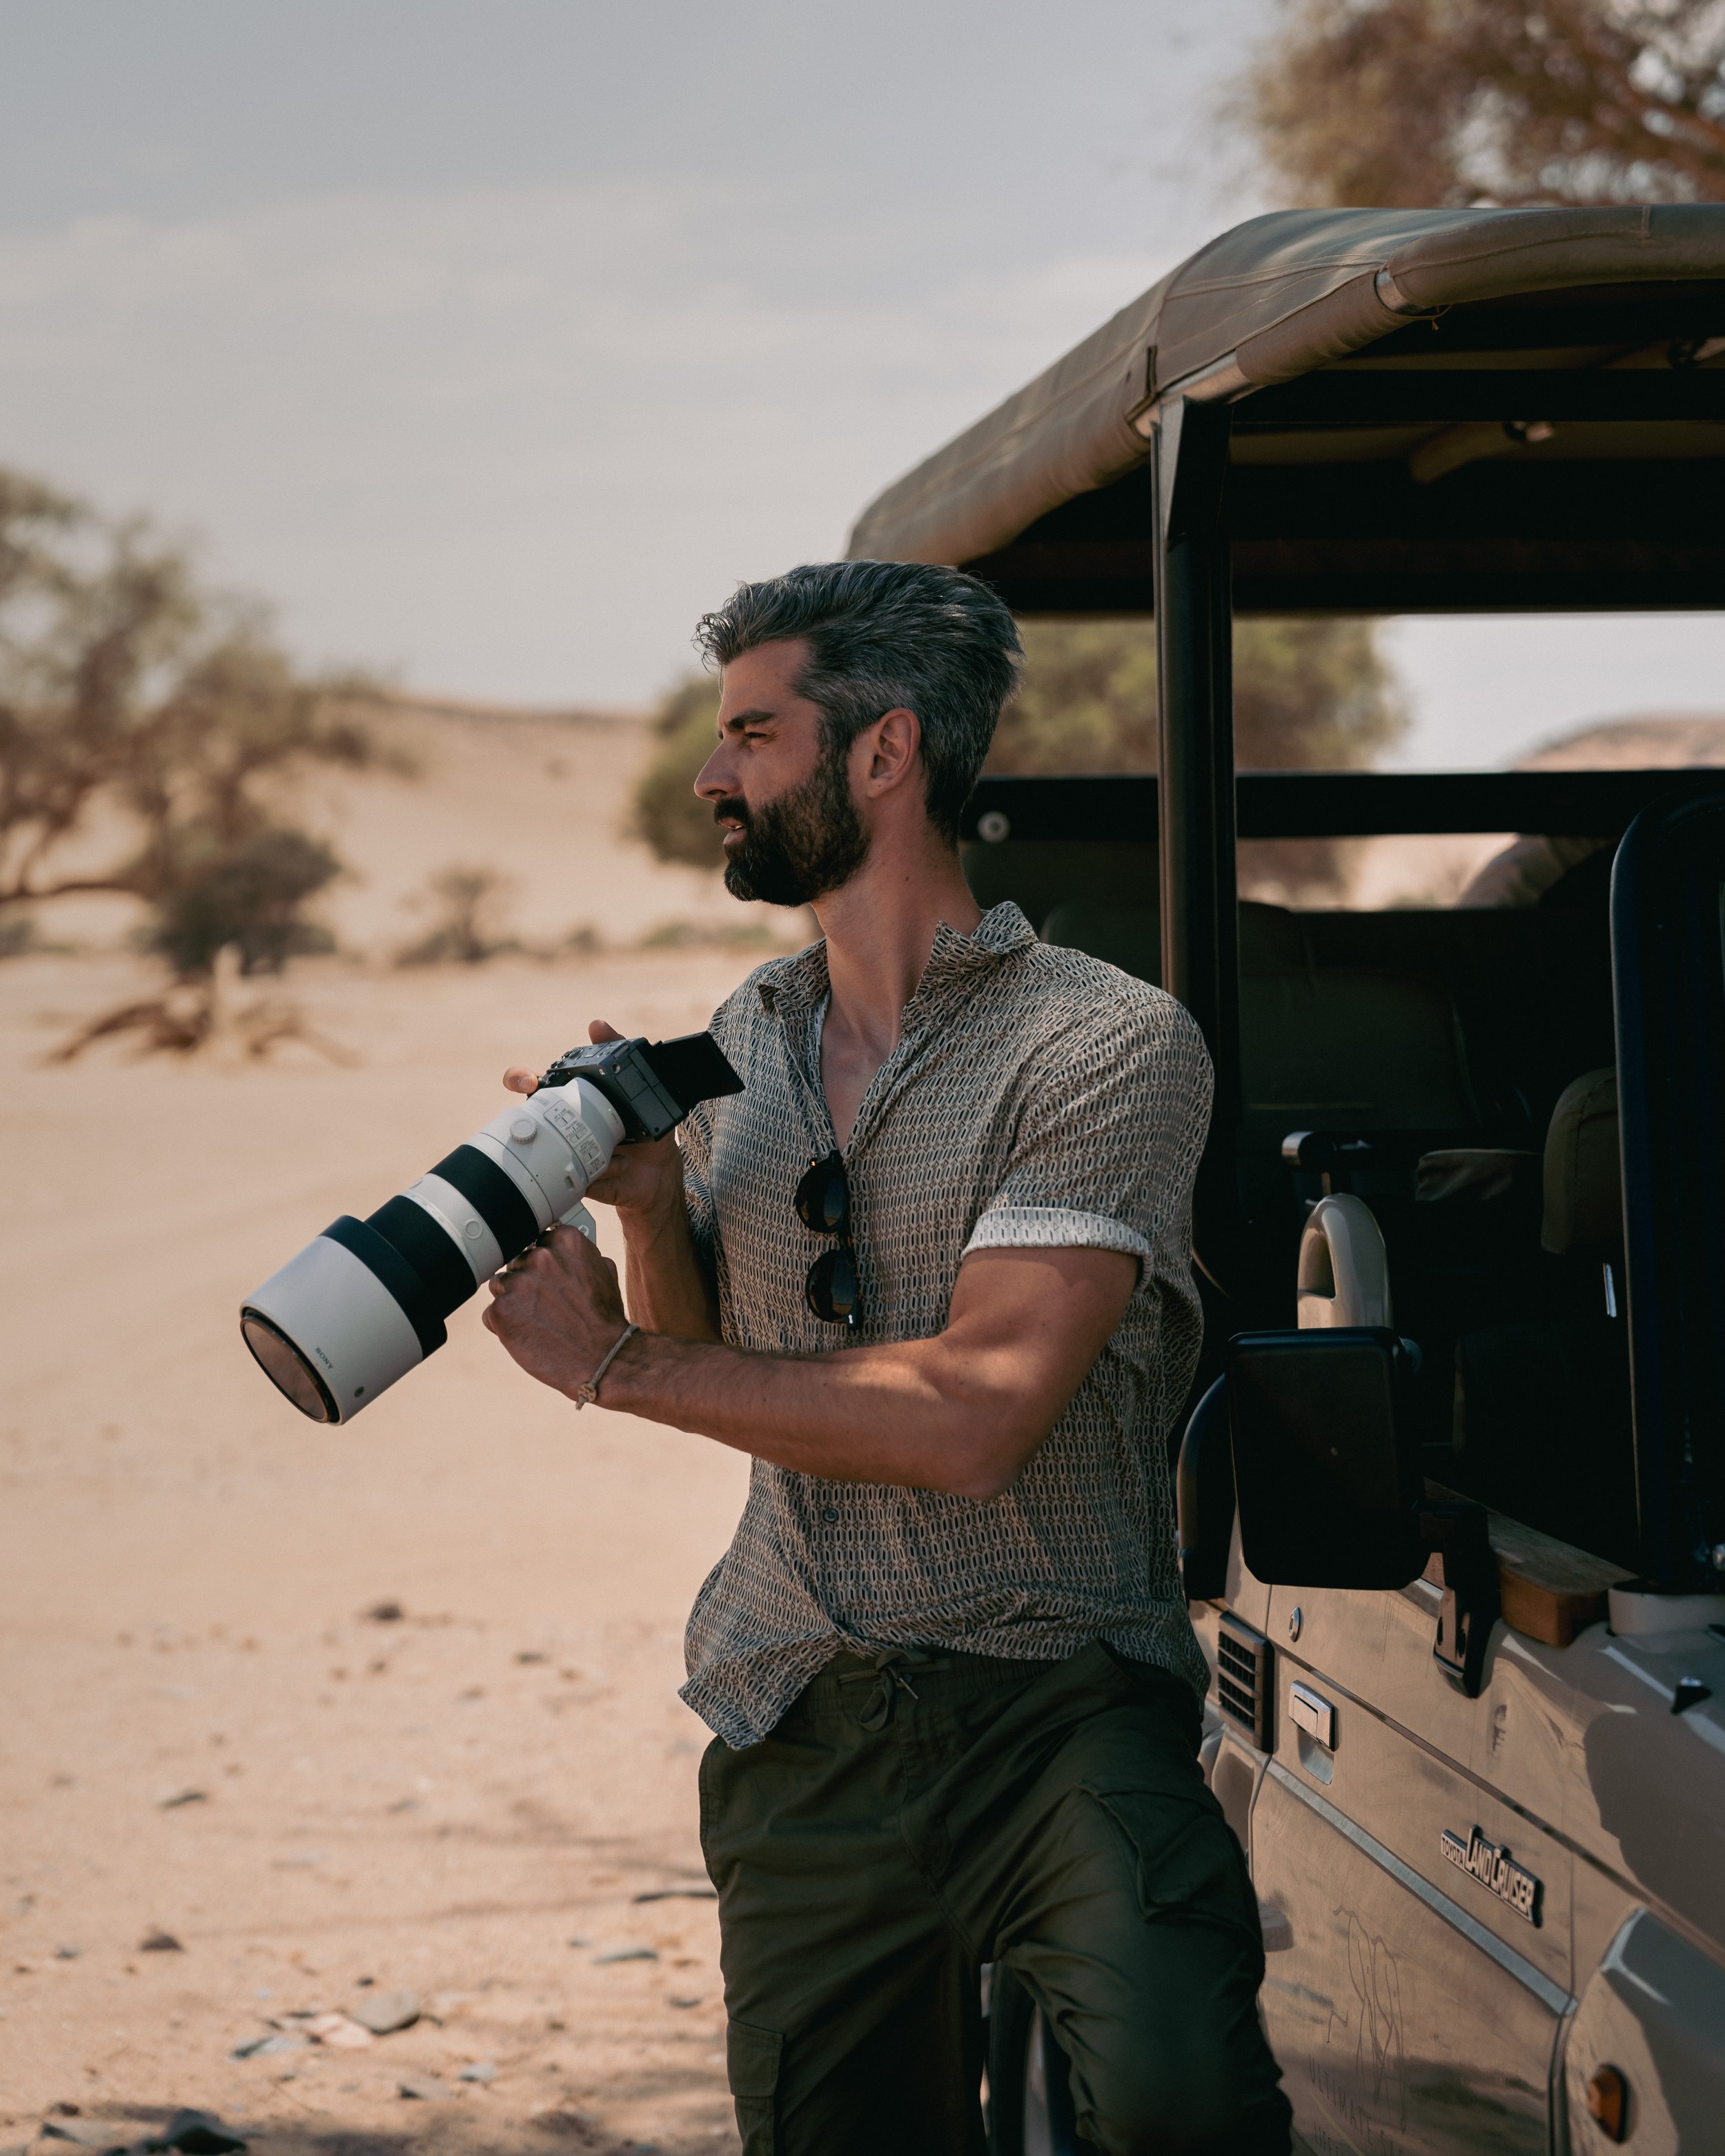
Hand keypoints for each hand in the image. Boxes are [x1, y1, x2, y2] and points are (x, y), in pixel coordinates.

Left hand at [482, 1222, 633, 1400]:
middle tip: (545, 1306)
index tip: (549, 1278)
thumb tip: (562, 1251)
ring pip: (500, 1286)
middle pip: (516, 1262)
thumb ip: (578, 1256)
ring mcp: (518, 1282)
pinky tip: (528, 1335)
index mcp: (566, 1240)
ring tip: (537, 1322)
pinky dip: (505, 1326)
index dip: (543, 1264)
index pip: (538, 1242)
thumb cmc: (605, 1319)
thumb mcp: (603, 1272)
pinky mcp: (501, 1310)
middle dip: (527, 1283)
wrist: (603, 1358)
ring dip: (513, 1302)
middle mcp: (540, 1256)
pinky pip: (491, 1314)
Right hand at [502, 1019, 683, 1220]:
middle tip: (552, 1121)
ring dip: (588, 1153)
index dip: (519, 1078)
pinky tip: (620, 1169)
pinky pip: (578, 1181)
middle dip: (527, 1120)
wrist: (657, 1171)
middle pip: (527, 1120)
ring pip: (555, 1154)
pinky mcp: (576, 1183)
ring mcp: (565, 1156)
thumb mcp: (640, 1086)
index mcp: (568, 1101)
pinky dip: (602, 1175)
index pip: (532, 1083)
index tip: (527, 1080)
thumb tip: (596, 1025)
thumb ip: (619, 1051)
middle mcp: (560, 1128)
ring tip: (619, 1153)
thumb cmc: (642, 1125)